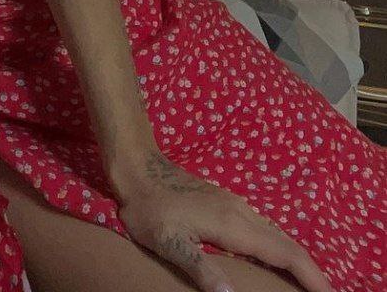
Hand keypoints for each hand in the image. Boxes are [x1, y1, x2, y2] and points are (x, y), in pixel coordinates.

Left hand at [115, 151, 332, 291]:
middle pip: (287, 243)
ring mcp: (235, 204)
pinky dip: (280, 245)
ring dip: (297, 257)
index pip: (284, 253)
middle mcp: (242, 212)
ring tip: (308, 281)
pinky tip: (276, 255)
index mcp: (234, 225)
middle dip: (311, 270)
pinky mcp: (226, 202)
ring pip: (276, 233)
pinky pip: (264, 226)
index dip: (310, 275)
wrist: (139, 169)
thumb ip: (201, 269)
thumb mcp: (170, 243)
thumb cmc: (151, 209)